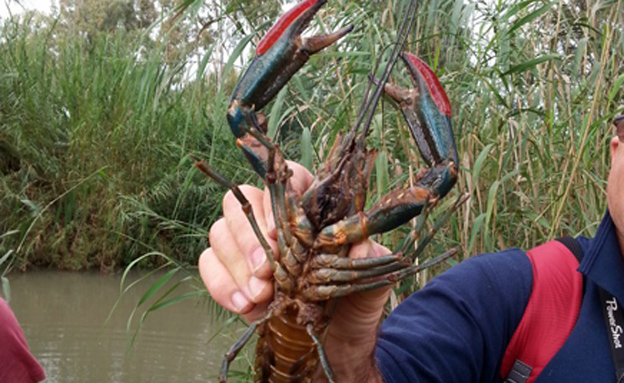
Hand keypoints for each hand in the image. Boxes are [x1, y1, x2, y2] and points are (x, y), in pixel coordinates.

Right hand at [199, 161, 388, 381]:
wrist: (337, 347)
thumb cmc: (353, 304)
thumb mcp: (368, 282)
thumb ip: (367, 258)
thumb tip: (358, 242)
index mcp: (310, 213)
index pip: (288, 182)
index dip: (277, 201)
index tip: (278, 234)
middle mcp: (274, 222)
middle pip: (241, 202)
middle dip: (249, 237)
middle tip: (266, 270)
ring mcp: (247, 247)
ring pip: (219, 231)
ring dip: (236, 264)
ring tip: (261, 294)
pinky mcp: (231, 275)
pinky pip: (208, 265)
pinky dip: (222, 285)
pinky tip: (245, 306)